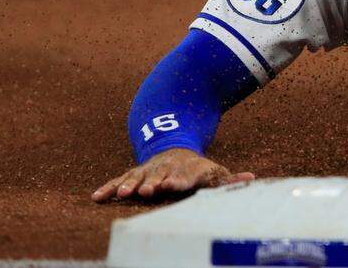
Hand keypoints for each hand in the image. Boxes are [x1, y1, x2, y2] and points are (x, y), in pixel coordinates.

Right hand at [91, 147, 253, 202]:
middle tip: (147, 191)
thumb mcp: (215, 173)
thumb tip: (252, 178)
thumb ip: (229, 179)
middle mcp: (164, 170)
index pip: (182, 176)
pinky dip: (108, 188)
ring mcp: (146, 171)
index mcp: (184, 172)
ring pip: (136, 177)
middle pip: (158, 177)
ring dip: (129, 185)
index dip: (177, 180)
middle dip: (152, 183)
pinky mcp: (132, 175)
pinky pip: (117, 180)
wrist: (175, 149)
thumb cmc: (197, 170)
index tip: (173, 185)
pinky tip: (95, 197)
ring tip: (122, 194)